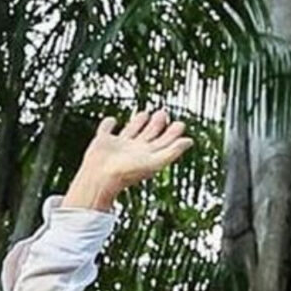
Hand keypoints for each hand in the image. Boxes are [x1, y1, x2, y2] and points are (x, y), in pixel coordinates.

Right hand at [62, 109, 192, 210]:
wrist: (101, 177)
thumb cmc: (128, 172)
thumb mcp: (155, 161)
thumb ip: (173, 151)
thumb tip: (190, 141)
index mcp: (148, 155)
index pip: (164, 142)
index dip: (173, 133)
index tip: (180, 123)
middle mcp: (135, 150)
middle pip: (149, 135)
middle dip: (157, 124)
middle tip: (163, 113)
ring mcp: (118, 146)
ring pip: (131, 131)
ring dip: (138, 122)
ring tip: (145, 113)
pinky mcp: (102, 142)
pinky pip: (106, 130)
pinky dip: (109, 124)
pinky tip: (112, 120)